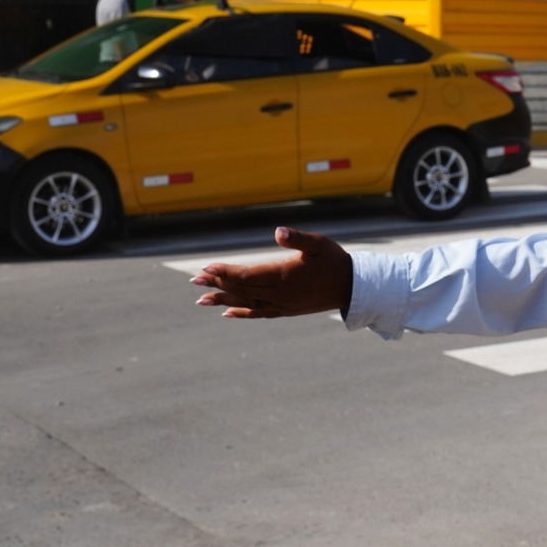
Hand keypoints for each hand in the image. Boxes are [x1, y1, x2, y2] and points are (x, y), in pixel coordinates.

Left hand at [191, 227, 353, 318]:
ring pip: (246, 303)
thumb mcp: (318, 243)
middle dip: (217, 283)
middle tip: (194, 279)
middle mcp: (279, 294)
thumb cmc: (334, 261)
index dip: (225, 272)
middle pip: (241, 289)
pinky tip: (227, 313)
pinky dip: (242, 313)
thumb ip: (297, 238)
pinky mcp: (286, 310)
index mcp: (283, 276)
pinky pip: (259, 313)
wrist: (352, 287)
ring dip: (223, 300)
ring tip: (201, 300)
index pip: (246, 275)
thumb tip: (279, 232)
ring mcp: (282, 305)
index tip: (206, 268)